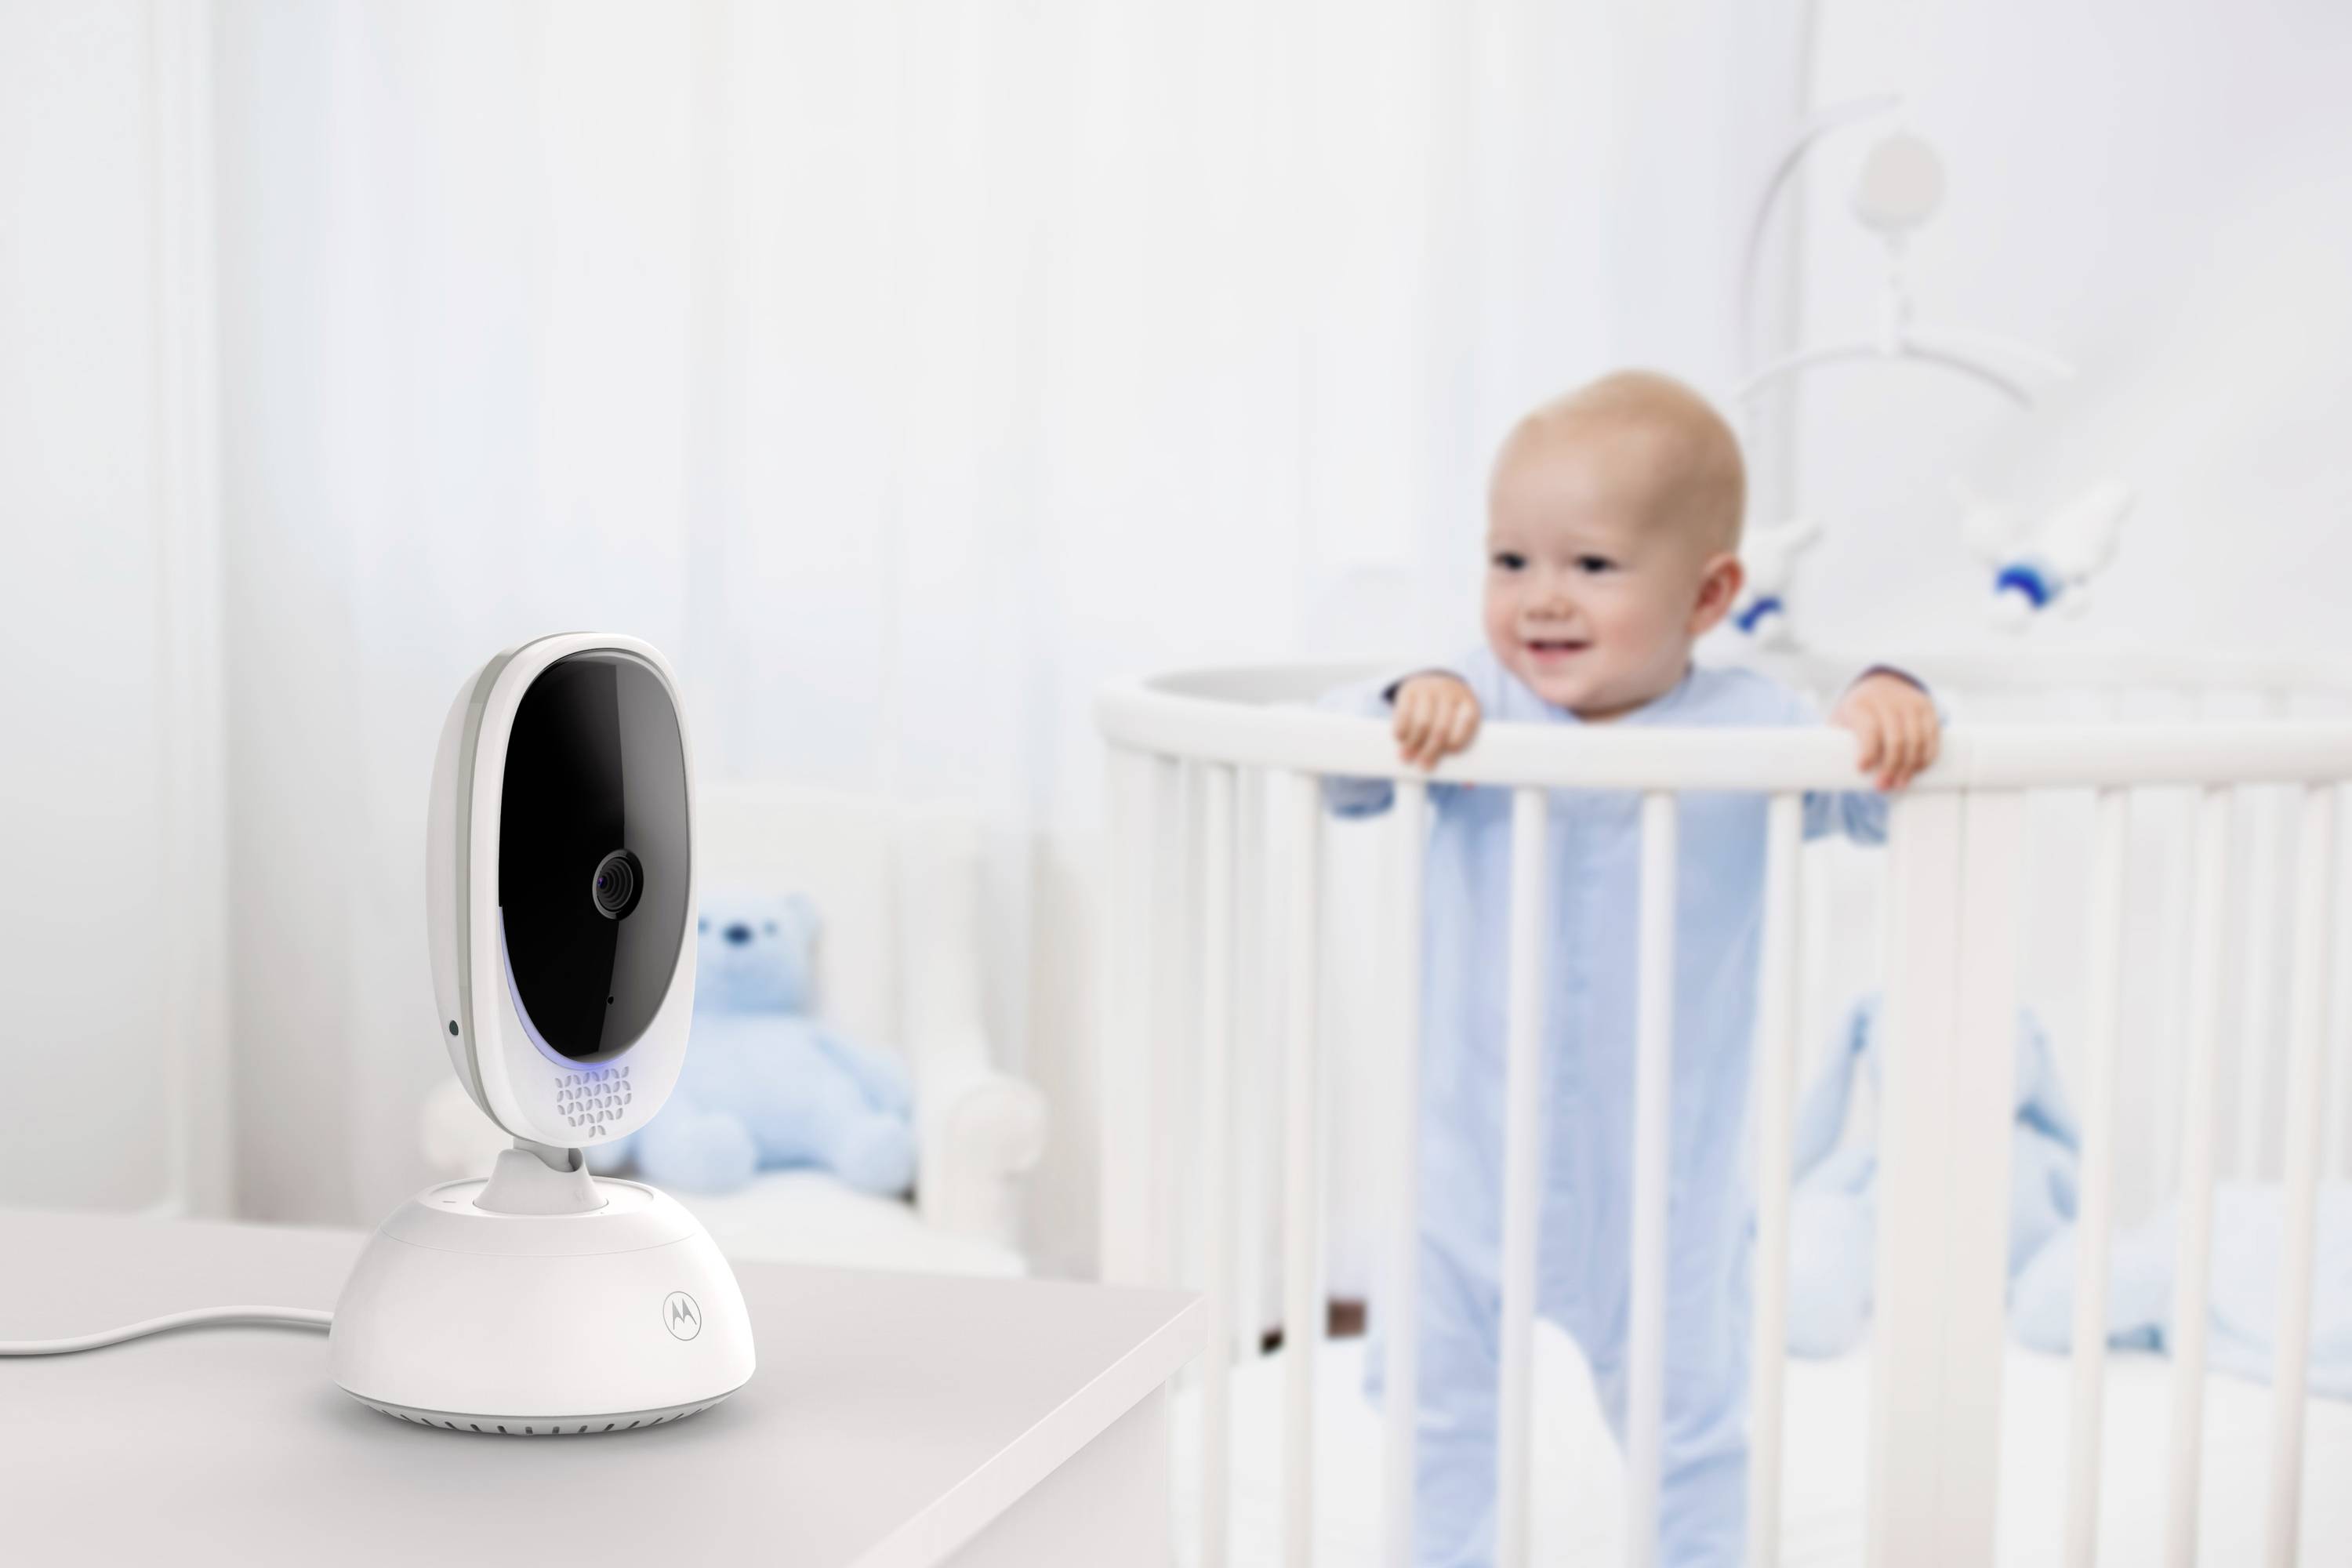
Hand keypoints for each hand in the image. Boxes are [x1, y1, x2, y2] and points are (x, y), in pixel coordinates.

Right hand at [1392, 674, 1480, 769]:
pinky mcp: (1410, 691)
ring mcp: (1429, 690)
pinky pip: (1403, 712)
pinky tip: (1399, 739)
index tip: (1448, 755)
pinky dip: (1401, 729)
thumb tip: (1468, 784)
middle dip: (1430, 751)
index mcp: (1469, 704)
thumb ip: (1464, 750)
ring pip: (1421, 722)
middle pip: (1441, 728)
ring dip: (1412, 744)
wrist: (1434, 681)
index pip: (1467, 723)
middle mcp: (1450, 694)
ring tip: (1406, 758)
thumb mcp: (1461, 724)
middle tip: (1423, 766)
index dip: (1457, 742)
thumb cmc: (1451, 713)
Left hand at [1831, 672, 1940, 790]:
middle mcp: (1888, 701)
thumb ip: (1835, 741)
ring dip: (1910, 767)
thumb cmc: (1857, 712)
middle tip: (1883, 786)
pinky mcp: (1927, 707)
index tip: (1862, 769)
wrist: (1880, 684)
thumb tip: (1829, 772)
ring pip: (1916, 740)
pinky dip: (1926, 756)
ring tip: (1900, 783)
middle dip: (1890, 767)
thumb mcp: (1841, 719)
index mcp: (1861, 704)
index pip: (1869, 729)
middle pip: (1896, 739)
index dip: (1868, 751)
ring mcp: (1910, 703)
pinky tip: (1918, 770)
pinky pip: (1932, 736)